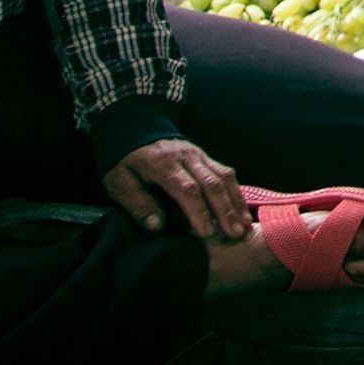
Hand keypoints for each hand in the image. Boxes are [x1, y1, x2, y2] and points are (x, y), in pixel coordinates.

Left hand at [102, 137, 248, 243]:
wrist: (134, 130)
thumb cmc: (125, 162)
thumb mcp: (119, 183)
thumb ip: (138, 204)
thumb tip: (157, 226)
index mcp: (163, 164)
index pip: (187, 189)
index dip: (199, 212)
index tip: (206, 233)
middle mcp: (186, 157)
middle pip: (212, 183)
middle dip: (225, 210)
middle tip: (235, 234)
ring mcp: (199, 155)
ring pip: (224, 176)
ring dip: (235, 202)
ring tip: (244, 225)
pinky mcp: (205, 156)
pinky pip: (225, 172)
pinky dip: (235, 192)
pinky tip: (241, 209)